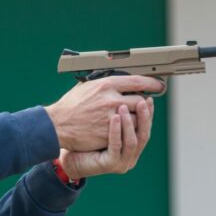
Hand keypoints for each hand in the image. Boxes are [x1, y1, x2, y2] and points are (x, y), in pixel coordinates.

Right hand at [45, 75, 163, 151]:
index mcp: (106, 85)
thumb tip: (120, 81)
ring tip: (134, 118)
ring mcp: (111, 118)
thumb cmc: (70, 105)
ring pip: (136, 118)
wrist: (57, 125)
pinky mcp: (109, 133)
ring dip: (137, 119)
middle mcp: (111, 100)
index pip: (137, 81)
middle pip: (141, 101)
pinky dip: (127, 131)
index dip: (151, 83)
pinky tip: (124, 129)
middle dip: (145, 104)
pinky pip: (126, 132)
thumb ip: (105, 84)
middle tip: (146, 105)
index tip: (158, 85)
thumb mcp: (87, 86)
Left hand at [58, 98, 153, 178]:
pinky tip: (114, 117)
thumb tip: (127, 88)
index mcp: (131, 146)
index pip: (145, 128)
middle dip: (144, 117)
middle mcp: (130, 156)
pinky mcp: (111, 164)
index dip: (149, 114)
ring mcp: (122, 162)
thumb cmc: (82, 136)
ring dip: (130, 122)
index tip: (149, 98)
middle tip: (143, 101)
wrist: (66, 150)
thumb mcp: (103, 123)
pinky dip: (117, 131)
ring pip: (133, 141)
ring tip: (124, 107)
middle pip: (144, 135)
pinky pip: (116, 146)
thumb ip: (116, 113)